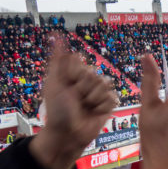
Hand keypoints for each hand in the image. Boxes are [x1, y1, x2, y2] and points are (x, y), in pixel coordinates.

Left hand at [30, 38, 116, 168]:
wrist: (69, 133)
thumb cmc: (58, 110)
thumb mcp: (54, 83)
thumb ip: (58, 60)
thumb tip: (56, 35)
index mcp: (74, 74)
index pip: (82, 63)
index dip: (75, 75)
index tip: (67, 86)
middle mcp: (87, 81)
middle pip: (95, 74)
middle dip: (84, 89)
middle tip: (76, 100)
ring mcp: (99, 92)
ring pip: (105, 85)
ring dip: (93, 98)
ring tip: (86, 107)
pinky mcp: (109, 104)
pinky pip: (112, 98)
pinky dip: (102, 106)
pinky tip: (95, 112)